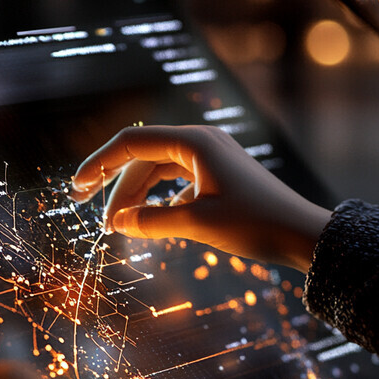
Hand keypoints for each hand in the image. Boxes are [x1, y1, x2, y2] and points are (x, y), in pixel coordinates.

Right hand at [72, 125, 331, 271]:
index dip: (99, 165)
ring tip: (120, 227)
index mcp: (194, 143)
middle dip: (117, 189)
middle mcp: (200, 144)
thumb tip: (117, 223)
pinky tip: (150, 222)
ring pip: (159, 173)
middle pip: (143, 160)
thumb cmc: (255, 224)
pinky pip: (176, 183)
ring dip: (137, 198)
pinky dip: (159, 201)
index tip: (76, 189)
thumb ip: (152, 221)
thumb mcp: (198, 223)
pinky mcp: (218, 177)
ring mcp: (210, 160)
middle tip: (97, 219)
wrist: (302, 234)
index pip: (132, 144)